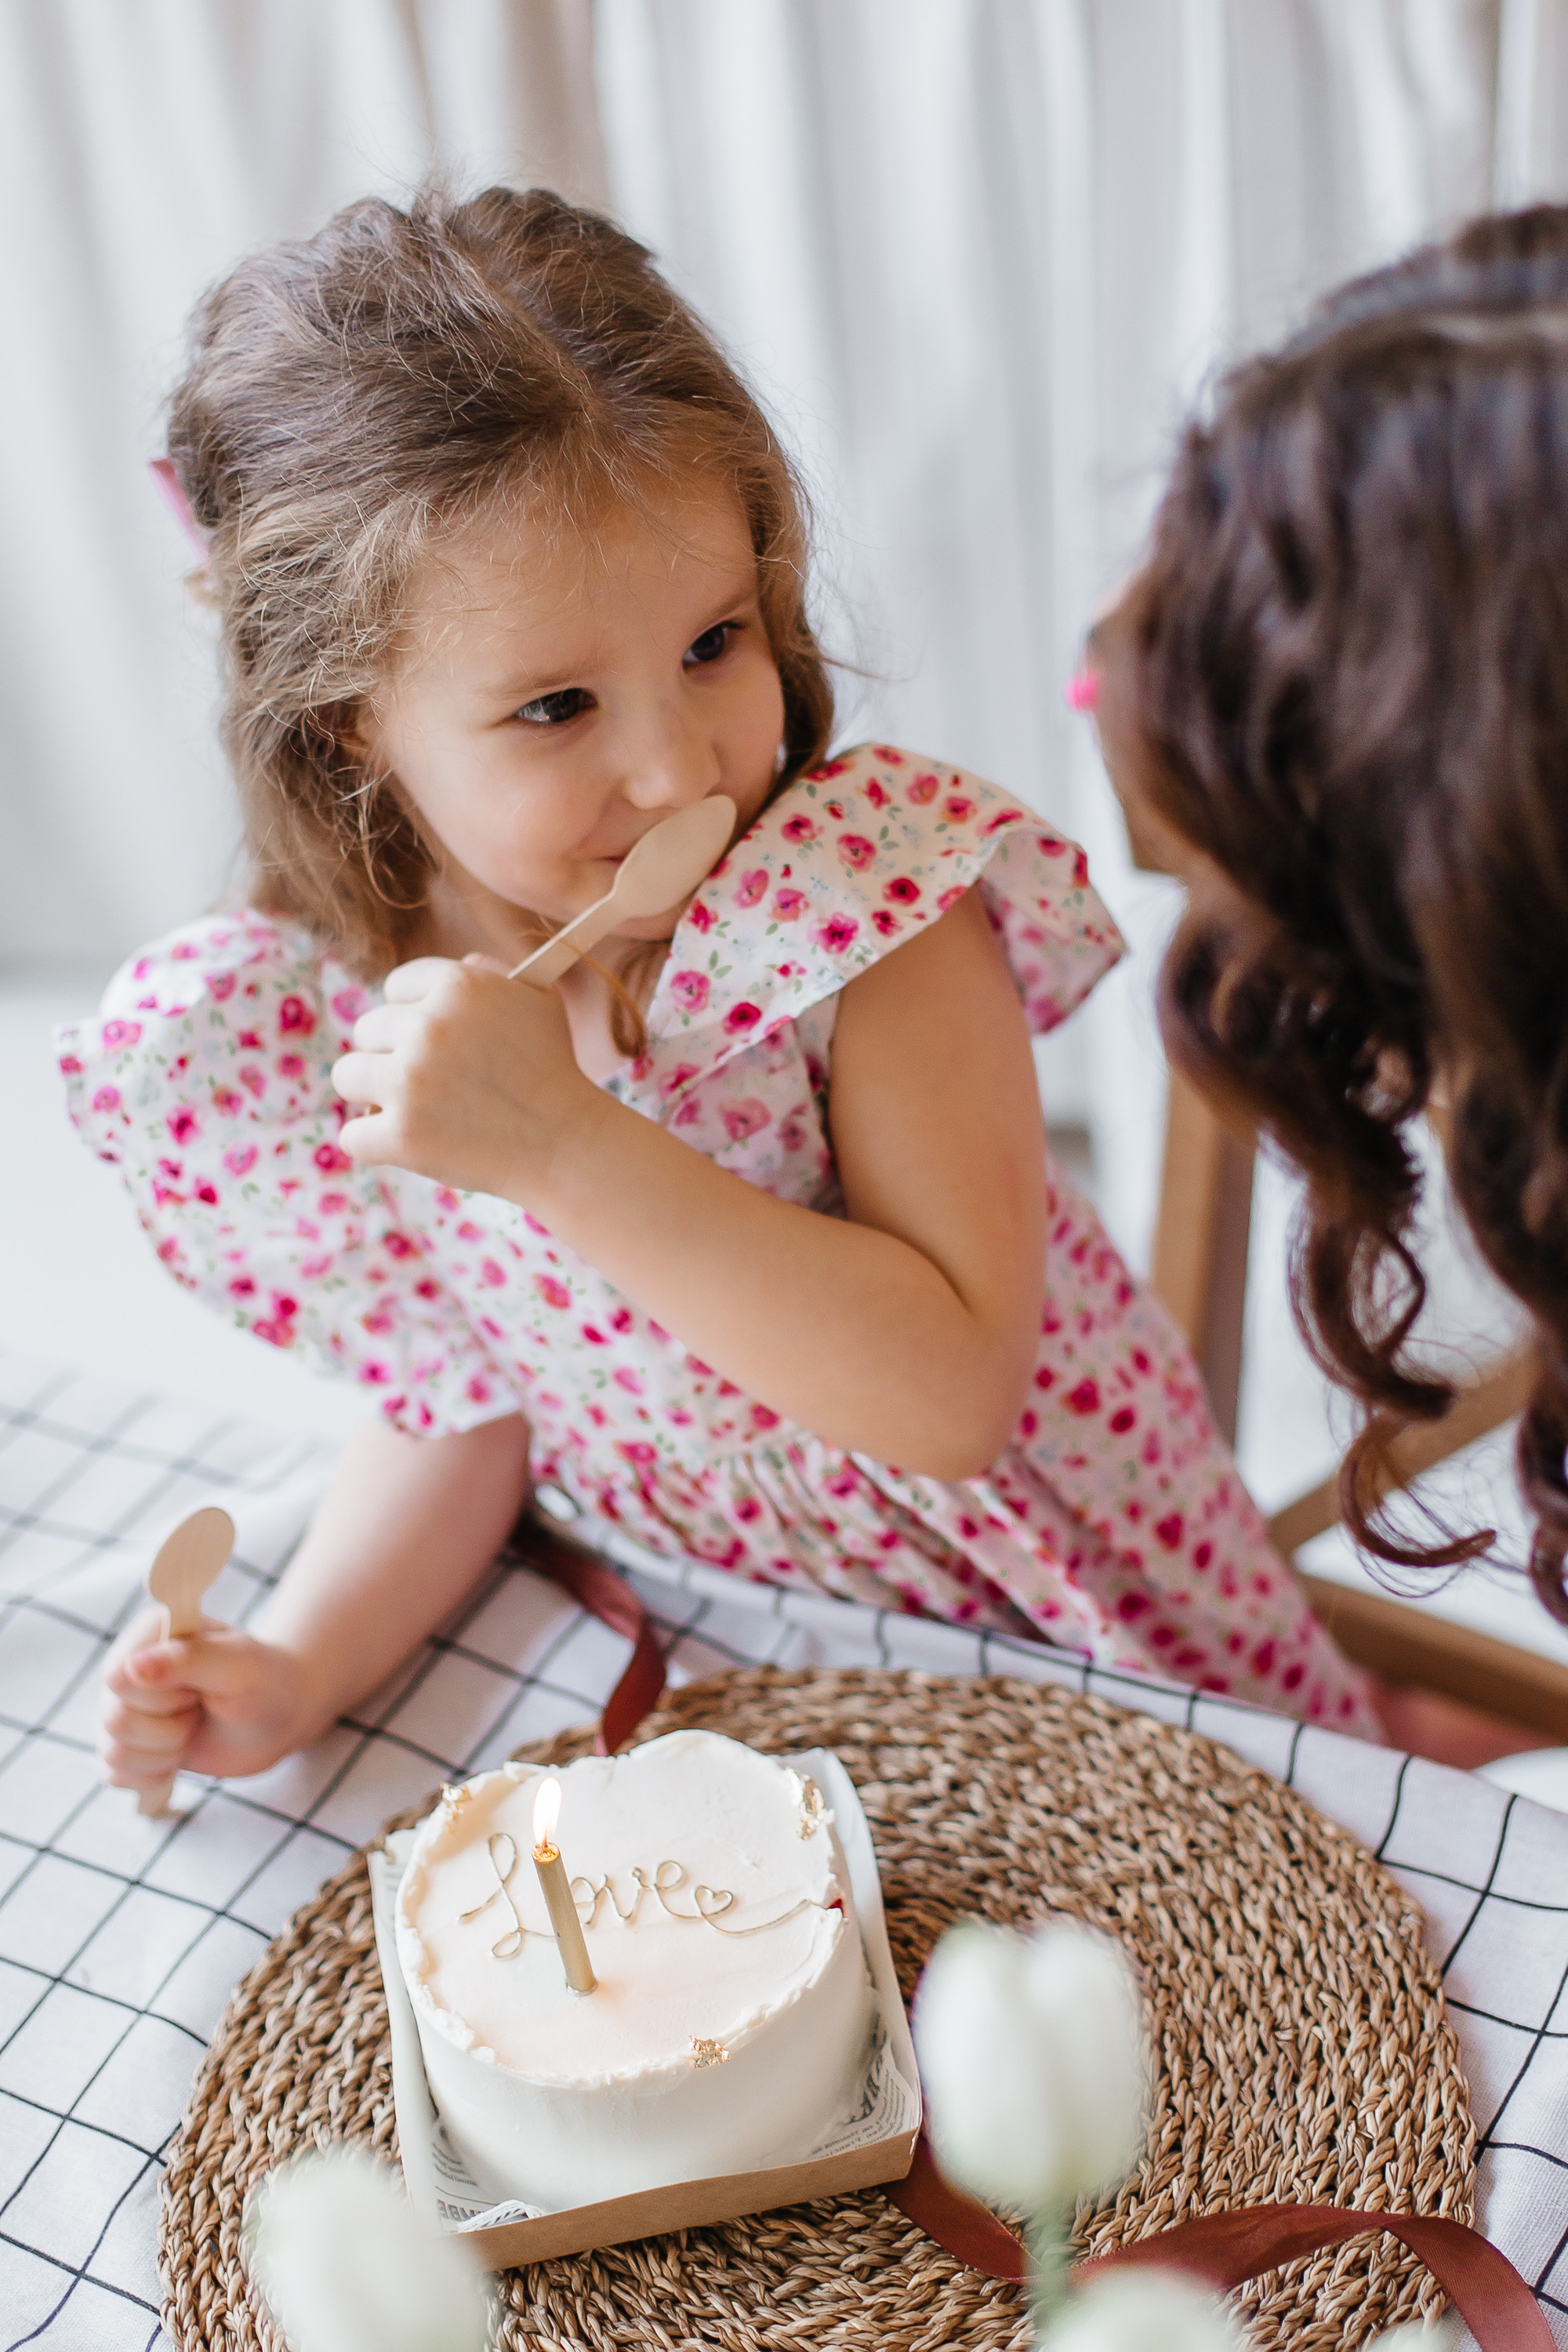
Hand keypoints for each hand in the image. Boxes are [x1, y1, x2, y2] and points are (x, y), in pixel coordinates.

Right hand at [99, 1608, 322, 1791]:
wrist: (279, 1716)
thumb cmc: (266, 1681)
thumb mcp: (240, 1666)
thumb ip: (191, 1660)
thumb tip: (134, 1665)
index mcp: (152, 1633)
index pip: (117, 1676)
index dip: (159, 1696)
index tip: (197, 1689)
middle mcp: (130, 1666)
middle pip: (115, 1718)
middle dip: (169, 1728)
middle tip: (202, 1707)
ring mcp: (127, 1706)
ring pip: (113, 1751)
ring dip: (165, 1753)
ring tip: (195, 1727)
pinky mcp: (132, 1742)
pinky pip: (116, 1774)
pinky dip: (153, 1775)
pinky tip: (180, 1757)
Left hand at [332, 957, 601, 1198]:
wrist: (568, 1145)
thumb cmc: (554, 1072)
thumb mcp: (536, 1001)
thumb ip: (490, 973)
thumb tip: (456, 966)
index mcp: (458, 985)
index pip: (394, 988)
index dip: (412, 1017)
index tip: (435, 1043)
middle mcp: (429, 1026)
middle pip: (366, 1030)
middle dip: (392, 1056)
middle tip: (430, 1083)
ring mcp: (410, 1081)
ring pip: (346, 1075)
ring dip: (373, 1095)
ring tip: (412, 1110)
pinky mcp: (401, 1134)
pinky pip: (351, 1134)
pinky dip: (374, 1144)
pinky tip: (406, 1144)